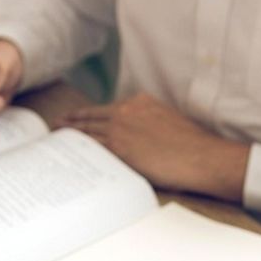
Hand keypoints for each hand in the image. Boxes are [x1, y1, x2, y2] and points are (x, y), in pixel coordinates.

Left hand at [59, 93, 249, 201]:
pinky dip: (77, 149)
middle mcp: (128, 110)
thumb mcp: (171, 124)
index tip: (82, 117)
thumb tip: (146, 138)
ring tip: (56, 137)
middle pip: (93, 115)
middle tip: (59, 124)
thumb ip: (153, 125)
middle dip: (74, 120)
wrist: (203, 157)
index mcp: (142, 103)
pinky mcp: (119, 147)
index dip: (93, 114)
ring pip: (87, 130)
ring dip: (69, 134)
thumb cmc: (195, 147)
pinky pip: (90, 146)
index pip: (110, 108)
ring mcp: (121, 128)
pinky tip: (67, 153)